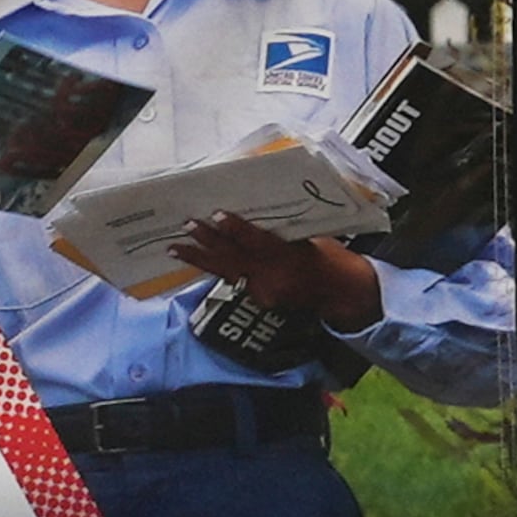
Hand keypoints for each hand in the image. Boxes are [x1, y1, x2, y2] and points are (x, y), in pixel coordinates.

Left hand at [169, 213, 384, 329]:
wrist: (341, 293)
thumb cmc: (329, 257)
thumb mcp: (310, 239)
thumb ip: (280, 233)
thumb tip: (250, 216)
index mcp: (292, 259)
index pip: (258, 243)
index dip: (237, 230)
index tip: (218, 216)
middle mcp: (274, 279)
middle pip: (235, 259)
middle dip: (208, 243)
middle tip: (187, 228)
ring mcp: (264, 293)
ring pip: (227, 273)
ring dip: (200, 260)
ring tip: (176, 248)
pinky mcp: (259, 301)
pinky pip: (233, 281)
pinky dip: (215, 269)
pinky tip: (198, 259)